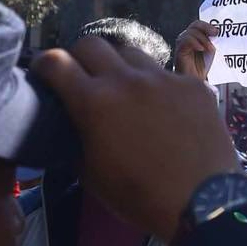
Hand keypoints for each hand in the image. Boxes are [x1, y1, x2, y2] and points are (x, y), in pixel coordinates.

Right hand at [31, 38, 239, 244]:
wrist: (202, 202)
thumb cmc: (139, 196)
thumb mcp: (91, 174)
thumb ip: (75, 137)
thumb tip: (70, 122)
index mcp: (95, 102)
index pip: (56, 62)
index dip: (44, 64)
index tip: (44, 72)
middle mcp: (127, 79)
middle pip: (91, 43)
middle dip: (79, 57)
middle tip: (83, 76)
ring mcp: (164, 77)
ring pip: (131, 53)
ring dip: (119, 66)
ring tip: (124, 89)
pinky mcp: (193, 83)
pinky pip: (167, 73)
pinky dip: (157, 86)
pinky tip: (164, 108)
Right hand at [172, 20, 216, 81]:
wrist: (197, 82)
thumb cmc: (204, 67)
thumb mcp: (210, 50)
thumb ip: (212, 40)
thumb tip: (217, 31)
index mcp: (194, 37)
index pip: (198, 24)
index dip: (207, 25)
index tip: (217, 31)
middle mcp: (186, 39)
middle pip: (194, 25)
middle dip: (206, 28)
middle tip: (215, 34)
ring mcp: (182, 45)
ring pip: (190, 33)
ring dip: (203, 39)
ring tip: (210, 49)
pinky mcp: (179, 52)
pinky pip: (185, 41)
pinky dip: (194, 43)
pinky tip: (201, 49)